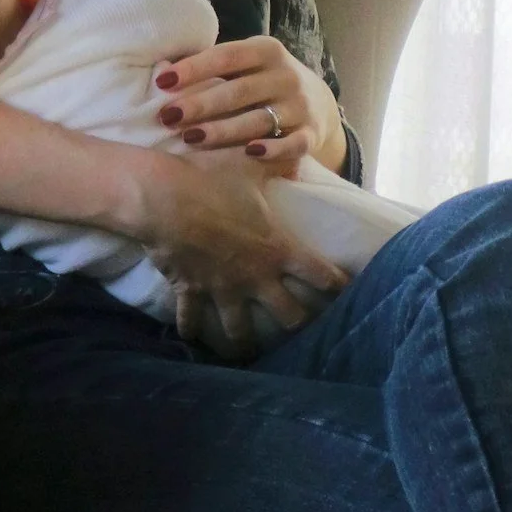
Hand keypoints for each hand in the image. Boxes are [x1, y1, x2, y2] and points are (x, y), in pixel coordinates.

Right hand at [134, 148, 348, 359]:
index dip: (340, 287)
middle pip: (291, 318)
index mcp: (278, 249)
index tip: (349, 295)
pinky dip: (190, 329)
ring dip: (244, 344)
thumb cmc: (210, 179)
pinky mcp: (192, 292)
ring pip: (241, 332)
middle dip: (299, 325)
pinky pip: (191, 319)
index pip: (322, 275)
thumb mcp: (250, 167)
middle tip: (301, 328)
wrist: (163, 198)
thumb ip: (277, 167)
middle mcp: (256, 277)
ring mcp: (224, 289)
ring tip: (249, 353)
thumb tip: (297, 159)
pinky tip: (191, 338)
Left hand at [153, 36, 346, 177]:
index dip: (194, 69)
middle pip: (239, 91)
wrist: (316, 102)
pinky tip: (250, 152)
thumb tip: (160, 73)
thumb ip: (212, 67)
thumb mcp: (244, 64)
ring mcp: (300, 106)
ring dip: (224, 130)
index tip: (162, 83)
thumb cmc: (261, 81)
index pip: (227, 57)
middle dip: (201, 104)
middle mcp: (286, 76)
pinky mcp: (311, 134)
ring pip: (260, 120)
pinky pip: (293, 144)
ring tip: (190, 138)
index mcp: (266, 51)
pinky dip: (274, 149)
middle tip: (167, 116)